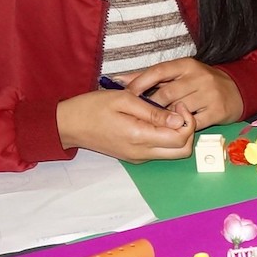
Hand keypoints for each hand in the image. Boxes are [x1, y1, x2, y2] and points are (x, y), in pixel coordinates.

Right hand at [56, 90, 195, 161]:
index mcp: (140, 138)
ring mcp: (139, 157)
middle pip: (183, 151)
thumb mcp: (124, 100)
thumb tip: (179, 120)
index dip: (187, 121)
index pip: (181, 138)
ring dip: (177, 134)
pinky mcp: (135, 156)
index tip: (178, 104)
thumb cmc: (92, 108)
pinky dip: (166, 137)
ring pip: (173, 153)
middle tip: (177, 110)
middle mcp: (142, 153)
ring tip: (166, 113)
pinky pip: (160, 151)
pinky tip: (155, 120)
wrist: (68, 125)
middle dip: (188, 130)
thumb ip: (153, 112)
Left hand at [122, 58, 243, 128]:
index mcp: (187, 65)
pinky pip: (193, 123)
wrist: (237, 90)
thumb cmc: (201, 83)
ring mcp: (209, 95)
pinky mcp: (217, 112)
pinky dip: (180, 126)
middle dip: (151, 105)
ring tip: (156, 122)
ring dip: (165, 118)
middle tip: (139, 114)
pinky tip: (174, 127)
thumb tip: (120, 80)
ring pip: (178, 109)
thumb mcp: (179, 74)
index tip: (127, 94)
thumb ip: (150, 77)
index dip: (140, 82)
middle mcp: (199, 77)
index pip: (158, 71)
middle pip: (166, 93)